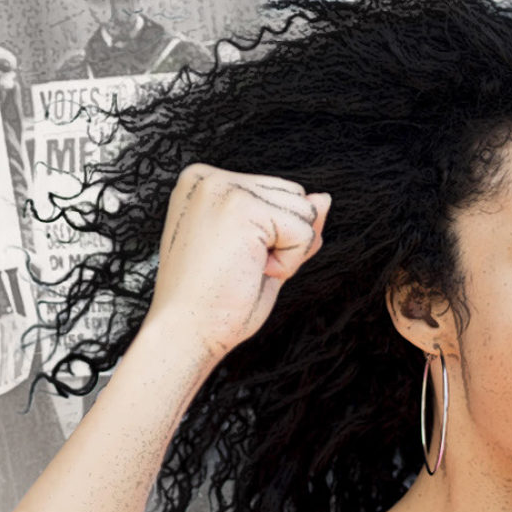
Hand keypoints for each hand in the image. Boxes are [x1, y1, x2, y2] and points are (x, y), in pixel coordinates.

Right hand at [141, 165, 328, 364]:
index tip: (232, 259)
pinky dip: (289, 263)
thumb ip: (290, 222)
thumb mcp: (262, 254)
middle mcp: (210, 178)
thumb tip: (325, 197)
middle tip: (240, 268)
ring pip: (303, 210)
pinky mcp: (242, 208)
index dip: (272, 236)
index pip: (276, 192)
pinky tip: (251, 272)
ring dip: (286, 251)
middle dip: (283, 239)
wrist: (186, 333)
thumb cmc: (215, 302)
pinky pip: (303, 231)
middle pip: (293, 195)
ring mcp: (224, 189)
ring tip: (243, 269)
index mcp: (205, 183)